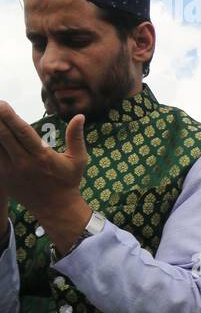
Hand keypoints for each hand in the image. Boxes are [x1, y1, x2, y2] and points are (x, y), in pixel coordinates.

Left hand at [0, 103, 91, 251]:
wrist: (56, 208)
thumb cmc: (68, 181)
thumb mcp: (78, 159)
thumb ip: (76, 137)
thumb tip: (80, 116)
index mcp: (41, 156)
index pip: (22, 132)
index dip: (10, 117)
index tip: (2, 104)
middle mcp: (23, 163)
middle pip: (4, 137)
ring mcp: (10, 171)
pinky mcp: (3, 178)